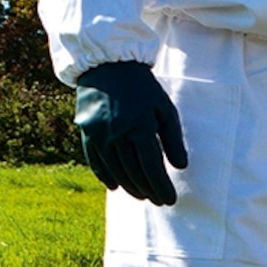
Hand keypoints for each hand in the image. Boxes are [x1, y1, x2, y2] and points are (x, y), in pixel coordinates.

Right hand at [72, 60, 185, 204]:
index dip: (161, 186)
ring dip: (129, 186)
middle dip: (148, 189)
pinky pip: (95, 160)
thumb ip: (173, 138)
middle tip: (158, 201)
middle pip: (133, 172)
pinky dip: (105, 176)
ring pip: (115, 169)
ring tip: (142, 196)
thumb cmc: (143, 88)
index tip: (170, 199)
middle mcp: (117, 133)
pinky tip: (115, 186)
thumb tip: (180, 167)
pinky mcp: (86, 131)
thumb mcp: (165, 108)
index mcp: (140, 126)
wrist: (108, 66)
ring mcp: (99, 134)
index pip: (152, 166)